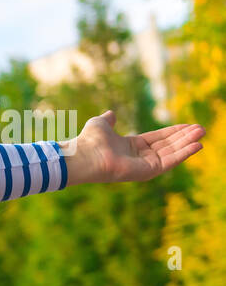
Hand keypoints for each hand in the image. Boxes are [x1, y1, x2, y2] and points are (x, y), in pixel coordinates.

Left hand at [63, 110, 204, 184]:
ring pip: (171, 153)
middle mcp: (139, 157)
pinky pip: (170, 162)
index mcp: (131, 146)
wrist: (84, 154)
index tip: (189, 125)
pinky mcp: (147, 172)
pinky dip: (184, 153)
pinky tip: (197, 145)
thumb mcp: (101, 124)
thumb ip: (108, 119)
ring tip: (202, 133)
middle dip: (185, 137)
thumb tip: (110, 113)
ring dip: (188, 143)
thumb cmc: (89, 140)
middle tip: (201, 128)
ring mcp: (143, 166)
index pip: (158, 138)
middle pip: (168, 145)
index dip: (173, 131)